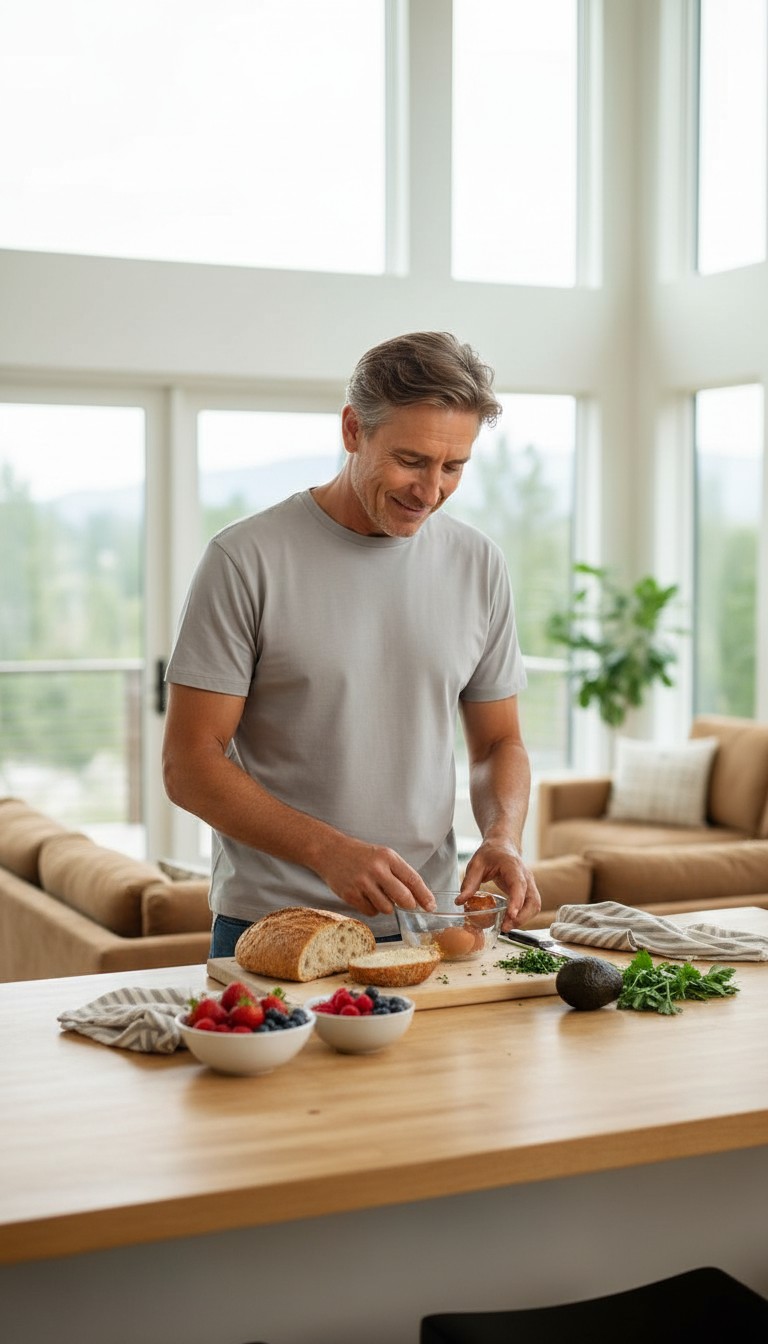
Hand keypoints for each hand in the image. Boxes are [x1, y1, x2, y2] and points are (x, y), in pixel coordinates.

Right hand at [316, 838, 436, 918]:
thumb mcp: (383, 856)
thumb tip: (419, 898)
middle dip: (409, 905)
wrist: (331, 852)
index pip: (413, 879)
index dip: (425, 896)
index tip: (431, 906)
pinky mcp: (350, 895)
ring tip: (378, 894)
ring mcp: (362, 883)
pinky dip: (372, 909)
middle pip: (403, 898)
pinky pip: (371, 912)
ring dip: (387, 906)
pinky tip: (366, 897)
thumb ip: (400, 874)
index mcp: (388, 857)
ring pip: (387, 908)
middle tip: (408, 905)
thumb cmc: (362, 856)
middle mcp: (376, 869)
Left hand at [458, 839, 540, 930]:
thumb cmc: (491, 853)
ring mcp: (529, 884)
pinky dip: (523, 916)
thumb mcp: (476, 864)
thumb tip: (460, 901)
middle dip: (521, 917)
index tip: (511, 914)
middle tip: (505, 927)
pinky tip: (510, 921)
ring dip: (523, 919)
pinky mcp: (528, 891)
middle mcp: (526, 876)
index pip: (519, 885)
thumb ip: (469, 882)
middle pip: (532, 900)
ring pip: (534, 905)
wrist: (503, 845)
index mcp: (513, 867)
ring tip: (506, 927)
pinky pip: (531, 906)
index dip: (517, 901)